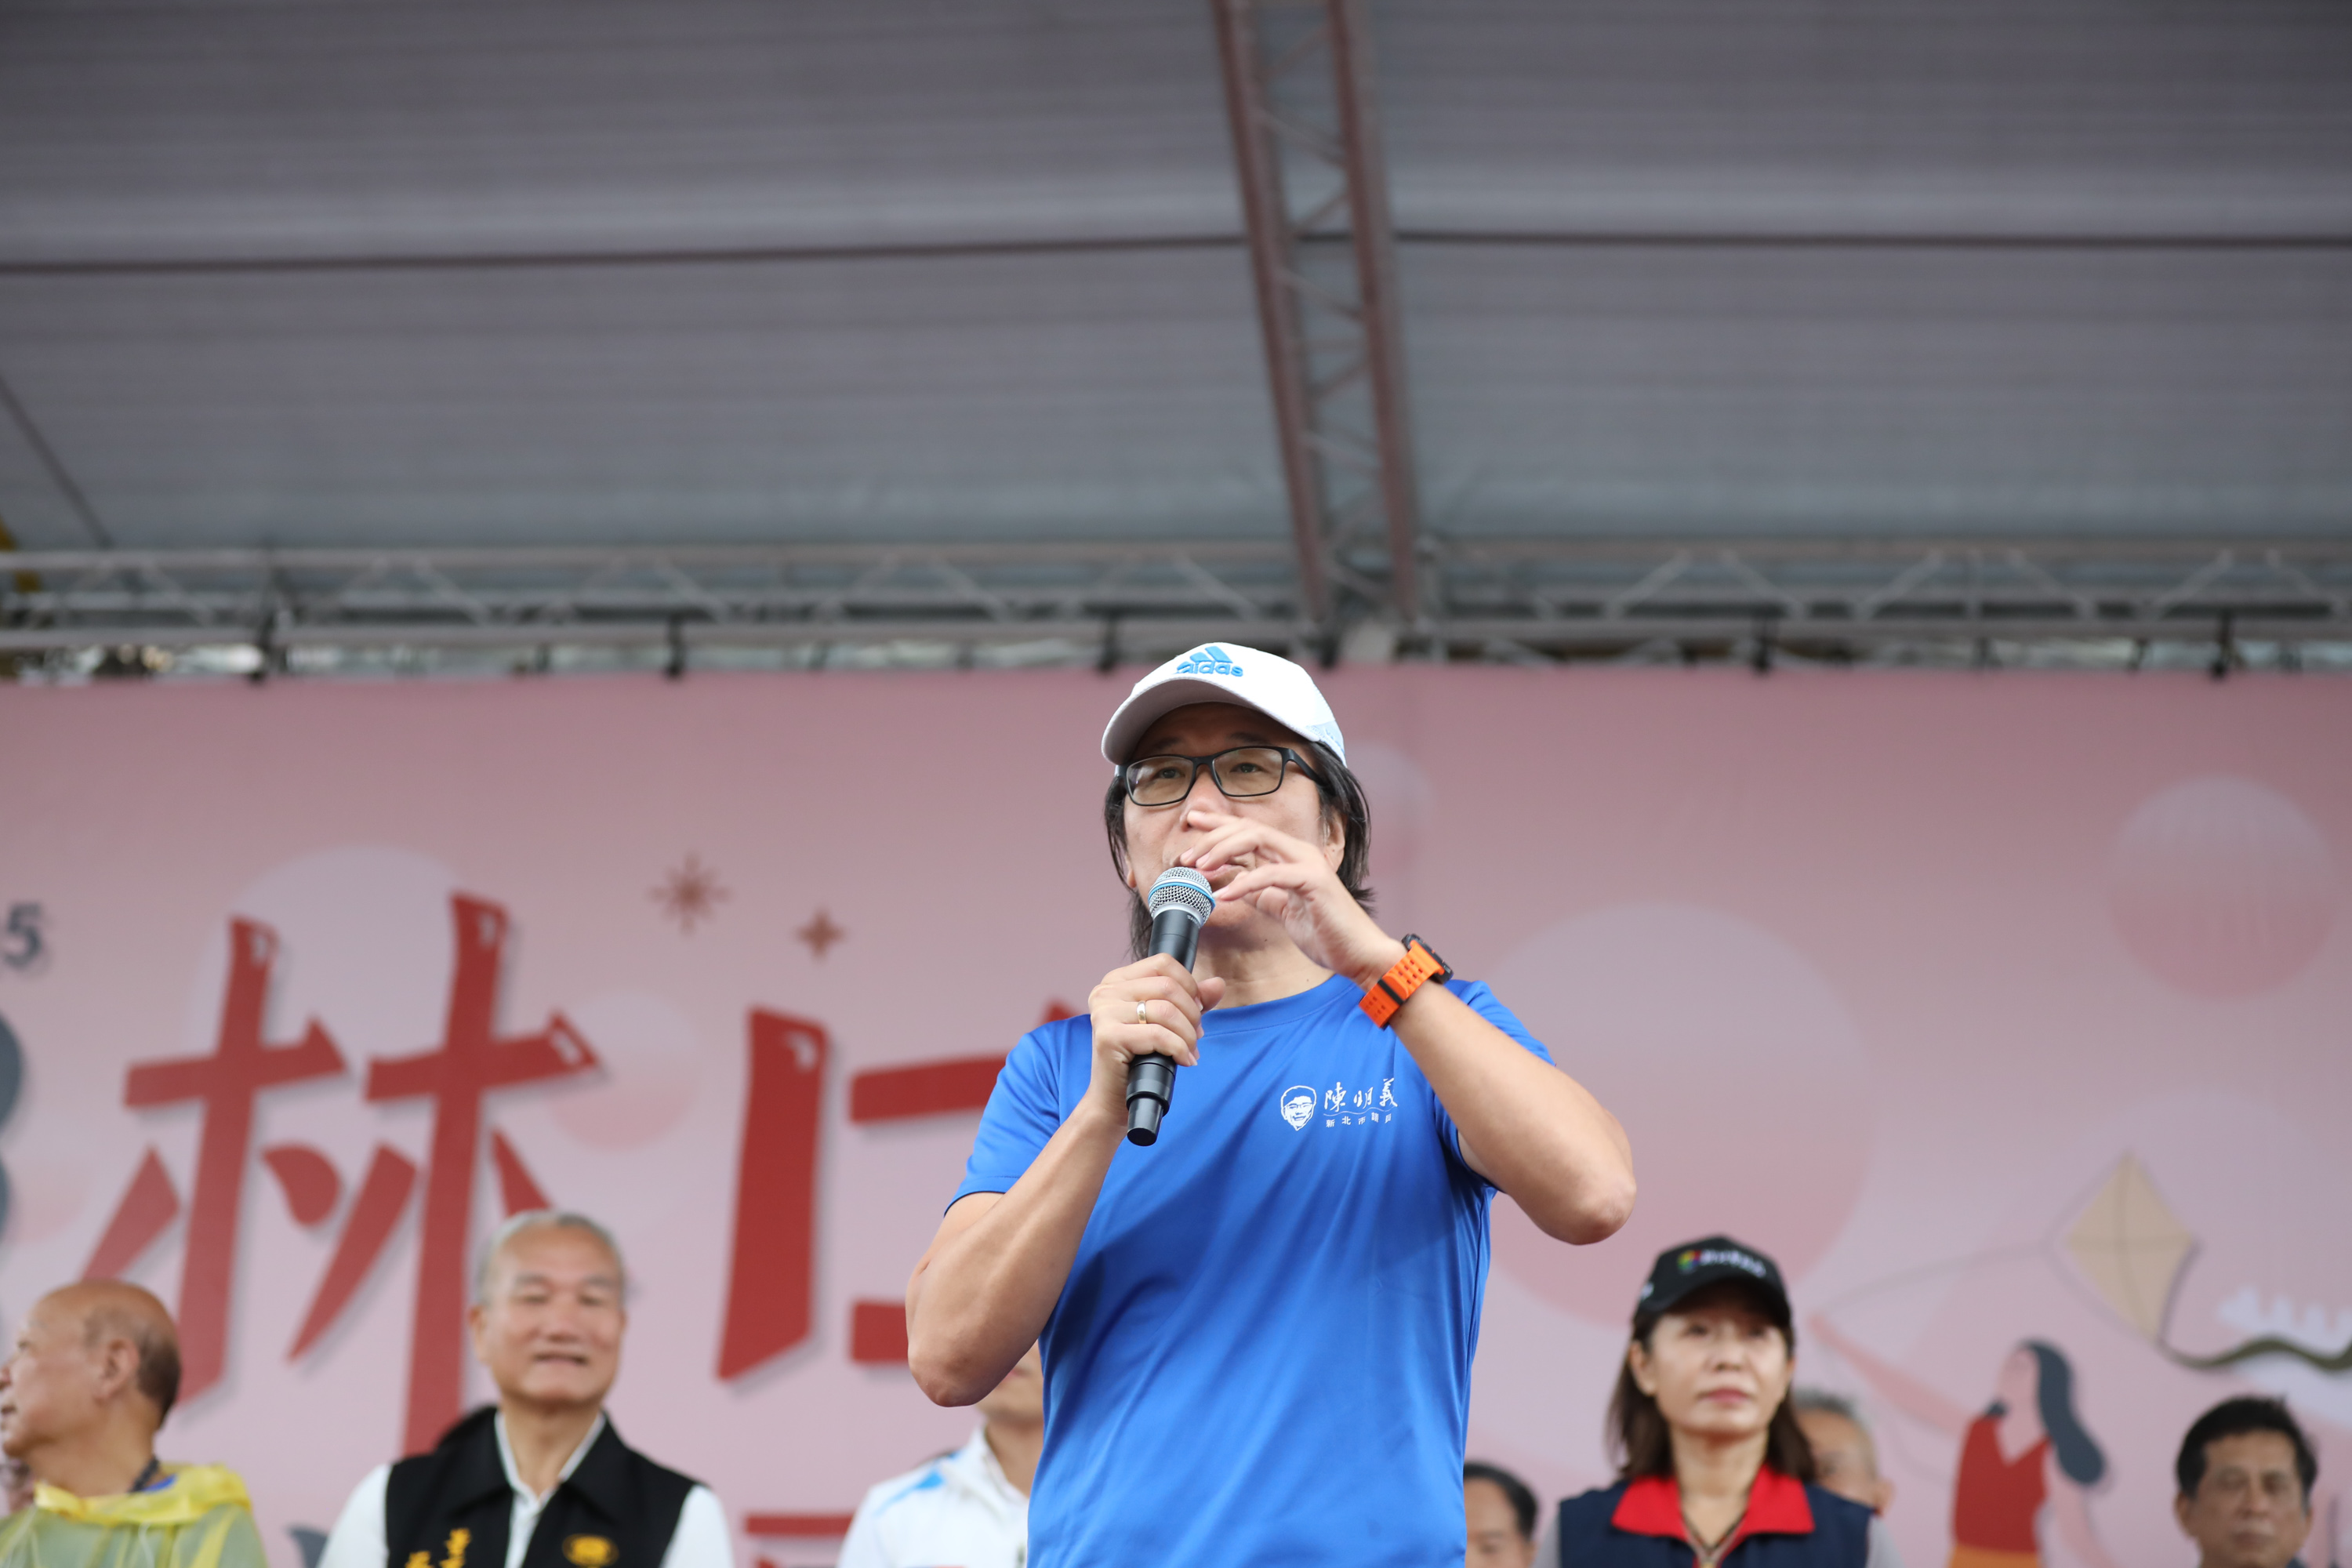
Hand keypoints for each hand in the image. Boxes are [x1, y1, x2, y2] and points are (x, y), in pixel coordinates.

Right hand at [1083, 955, 1226, 1123]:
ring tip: (1190, 1051)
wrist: (1114, 1100)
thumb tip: (1218, 983)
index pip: (1163, 963)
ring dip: (1188, 1035)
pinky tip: (1183, 1060)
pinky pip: (1158, 1034)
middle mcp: (1105, 992)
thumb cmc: (1140, 1059)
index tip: (1197, 1009)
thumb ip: (1192, 1000)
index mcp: (1116, 981)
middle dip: (1192, 1014)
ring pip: (1166, 1011)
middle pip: (1168, 987)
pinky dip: (1179, 1049)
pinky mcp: (1108, 1036)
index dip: (1189, 985)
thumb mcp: (1168, 1023)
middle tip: (1196, 1036)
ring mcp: (1104, 1012)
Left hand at [1178, 805, 1402, 985]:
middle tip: (1186, 855)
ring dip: (1223, 851)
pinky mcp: (1313, 882)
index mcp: (1291, 855)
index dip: (1218, 823)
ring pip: (1257, 840)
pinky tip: (1222, 896)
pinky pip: (1270, 875)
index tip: (1191, 821)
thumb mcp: (1284, 909)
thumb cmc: (1325, 932)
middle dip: (1212, 837)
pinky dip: (1243, 884)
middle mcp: (1299, 852)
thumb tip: (1237, 884)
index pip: (1249, 830)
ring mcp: (1307, 863)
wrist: (1358, 953)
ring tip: (1199, 867)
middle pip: (1248, 829)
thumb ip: (1262, 893)